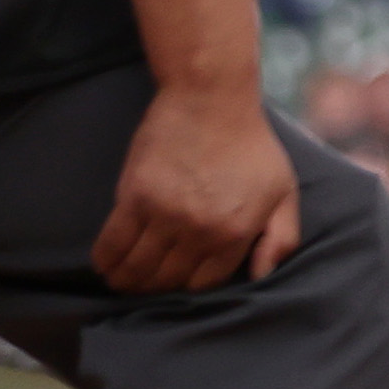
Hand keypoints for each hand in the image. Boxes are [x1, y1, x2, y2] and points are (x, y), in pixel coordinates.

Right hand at [90, 83, 303, 291]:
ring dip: (128, 280)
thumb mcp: (284, 191)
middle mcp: (200, 230)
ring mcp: (164, 215)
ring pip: (138, 266)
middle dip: (157, 288)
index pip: (205, 282)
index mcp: (237, 232)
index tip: (179, 283)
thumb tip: (262, 276)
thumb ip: (281, 238)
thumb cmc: (251, 146)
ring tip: (123, 281)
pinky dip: (106, 260)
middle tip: (147, 286)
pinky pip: (113, 242)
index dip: (190, 287)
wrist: (211, 100)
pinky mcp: (134, 197)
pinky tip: (105, 266)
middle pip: (169, 279)